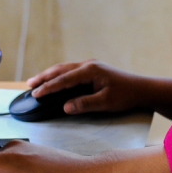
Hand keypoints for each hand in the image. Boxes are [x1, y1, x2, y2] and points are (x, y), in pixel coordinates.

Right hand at [26, 60, 171, 117]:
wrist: (142, 89)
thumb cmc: (126, 95)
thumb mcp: (106, 102)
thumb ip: (85, 104)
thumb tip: (65, 107)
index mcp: (90, 70)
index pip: (64, 79)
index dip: (48, 87)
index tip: (36, 93)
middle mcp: (88, 65)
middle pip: (61, 69)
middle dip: (44, 77)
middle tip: (29, 85)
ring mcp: (90, 66)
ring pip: (65, 68)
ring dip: (50, 75)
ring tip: (36, 81)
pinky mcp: (93, 70)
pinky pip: (71, 71)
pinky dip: (59, 75)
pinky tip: (54, 80)